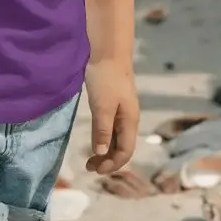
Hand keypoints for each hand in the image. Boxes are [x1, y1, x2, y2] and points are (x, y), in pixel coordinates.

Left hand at [84, 60, 139, 174]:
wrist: (108, 51)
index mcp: (130, 120)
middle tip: (89, 166)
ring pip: (117, 136)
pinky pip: (111, 126)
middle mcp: (129, 117)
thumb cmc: (106, 79)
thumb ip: (103, 131)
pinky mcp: (113, 101)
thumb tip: (102, 154)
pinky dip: (104, 136)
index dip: (112, 164)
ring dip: (105, 148)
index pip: (126, 151)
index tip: (95, 169)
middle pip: (122, 146)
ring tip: (90, 156)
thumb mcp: (102, 107)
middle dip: (108, 159)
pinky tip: (95, 137)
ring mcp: (122, 108)